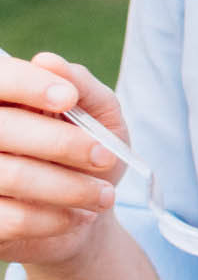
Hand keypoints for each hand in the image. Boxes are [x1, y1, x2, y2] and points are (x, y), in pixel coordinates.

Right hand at [0, 52, 126, 265]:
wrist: (83, 216)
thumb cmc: (88, 156)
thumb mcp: (100, 117)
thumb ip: (83, 88)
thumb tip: (48, 61)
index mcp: (6, 103)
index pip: (0, 79)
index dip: (28, 84)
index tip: (68, 99)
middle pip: (6, 128)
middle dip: (64, 144)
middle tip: (105, 157)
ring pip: (14, 175)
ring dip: (71, 187)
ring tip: (104, 195)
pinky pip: (14, 218)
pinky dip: (56, 218)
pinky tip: (78, 216)